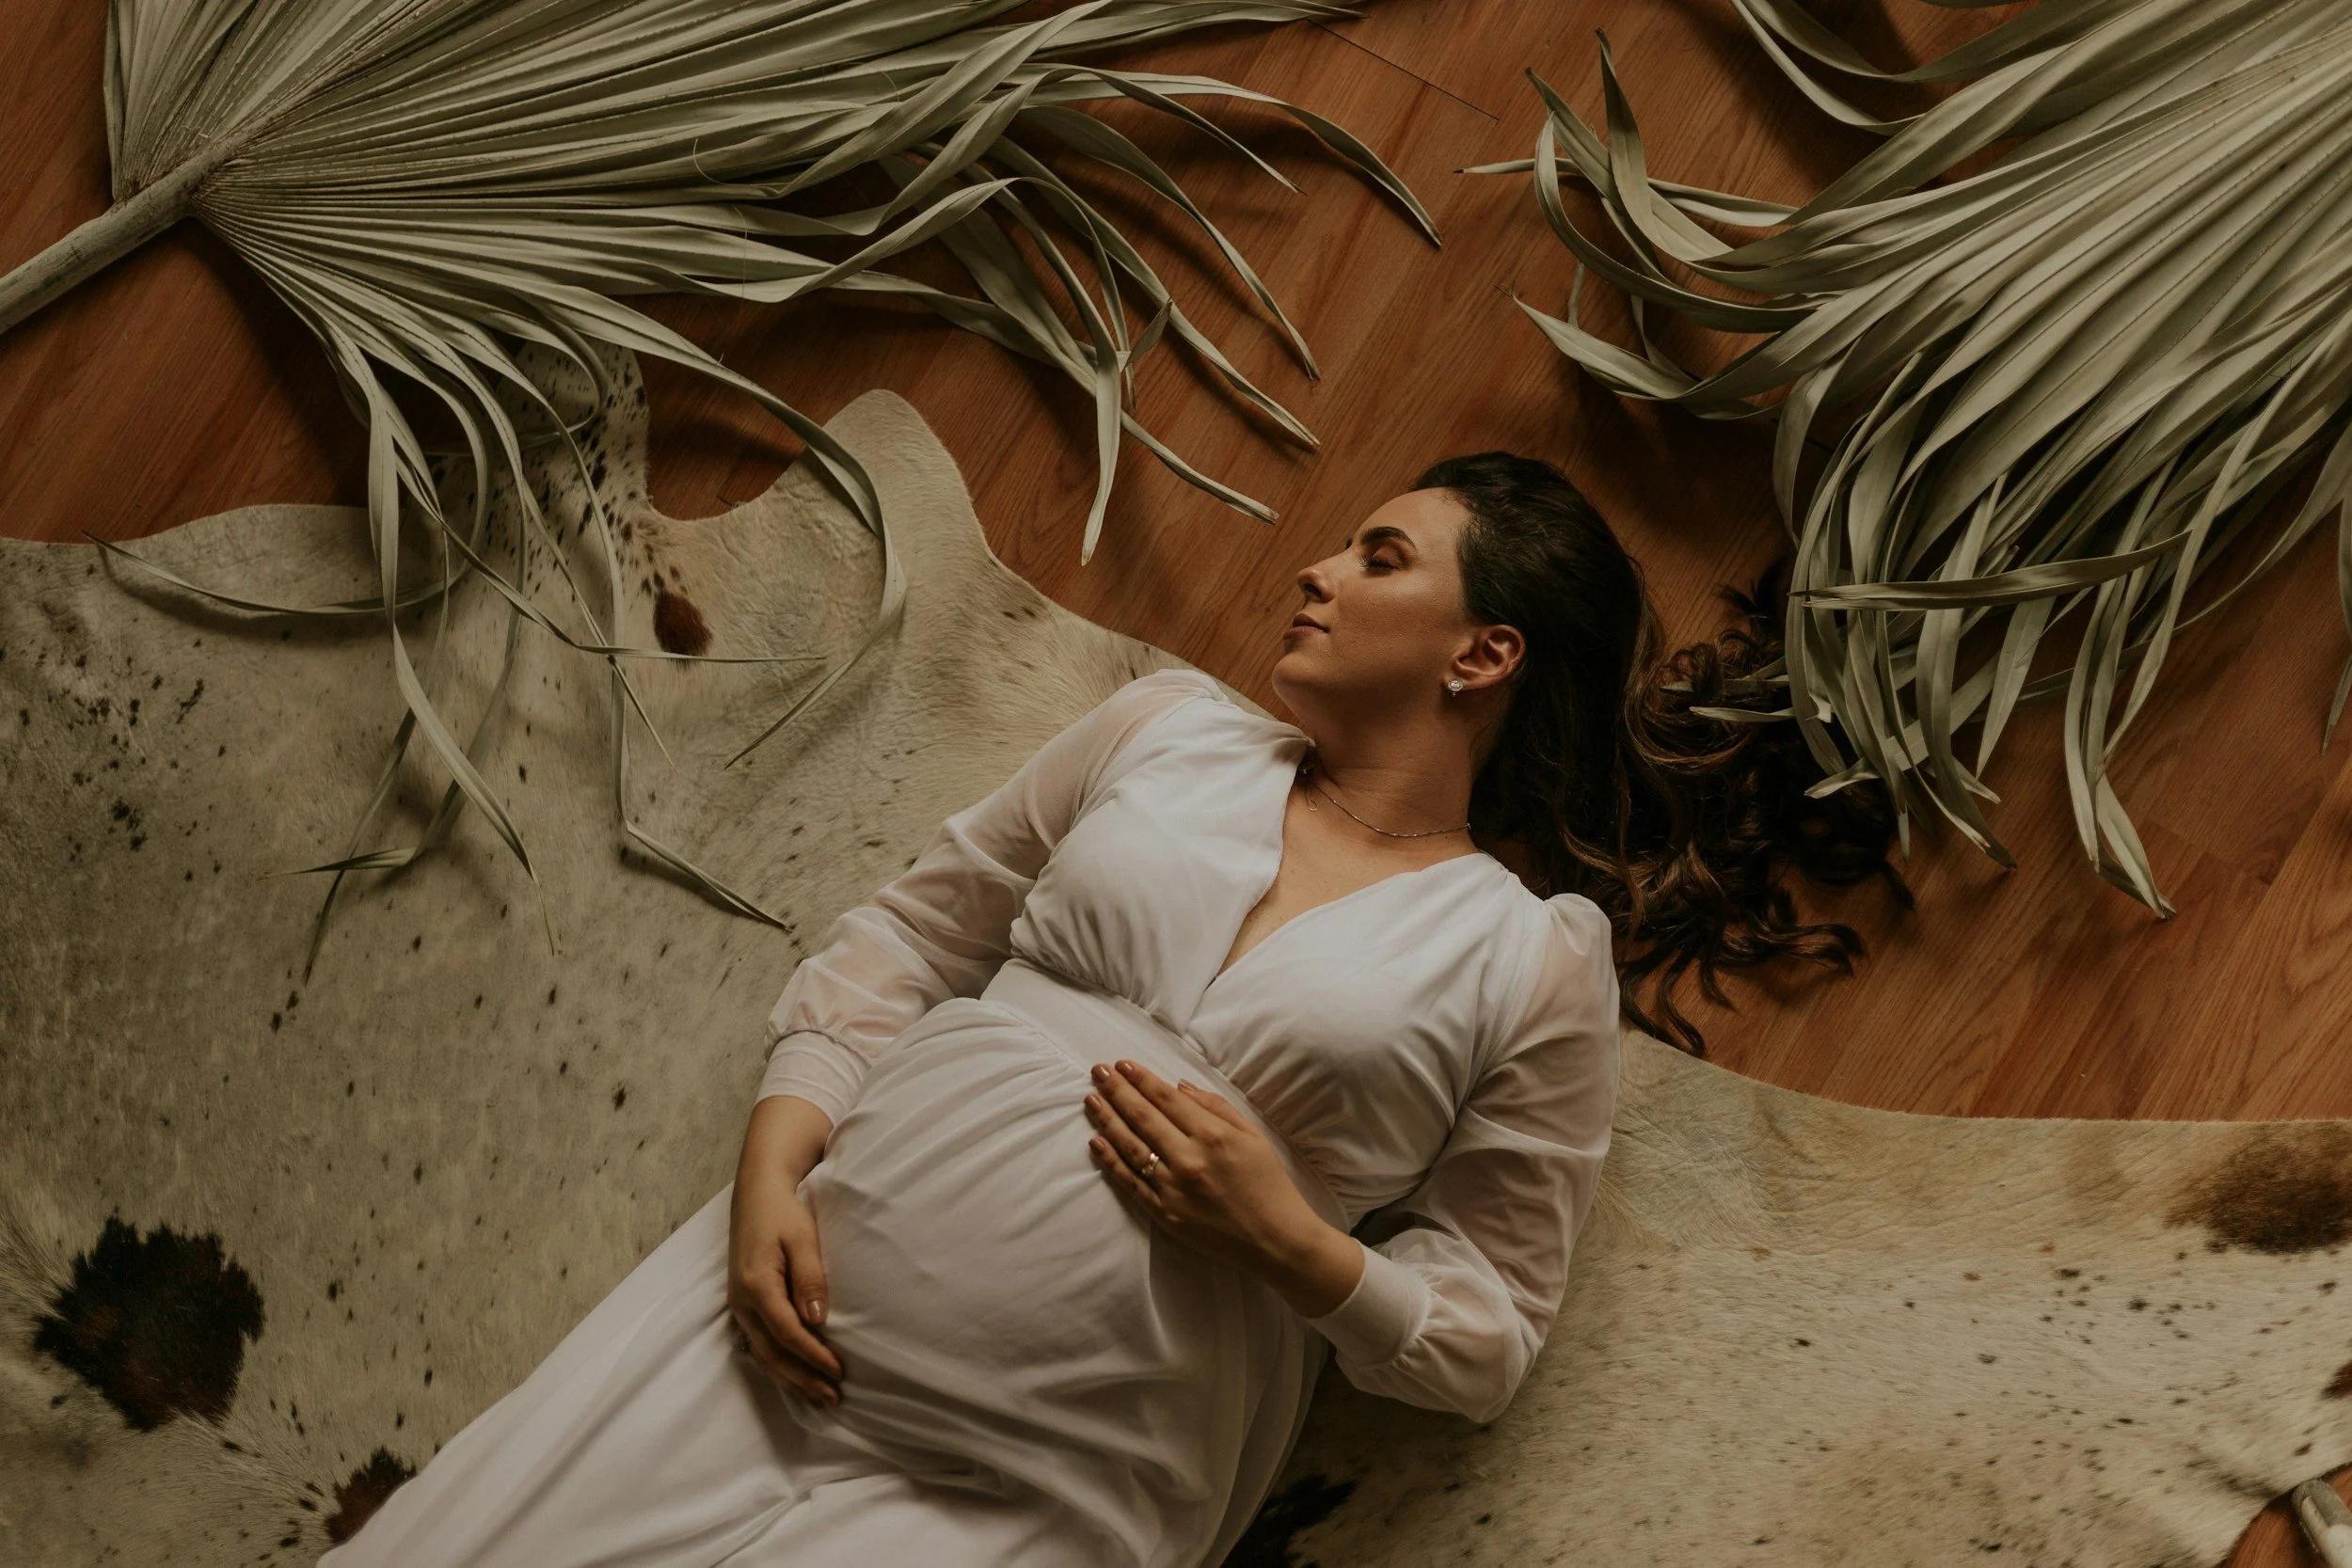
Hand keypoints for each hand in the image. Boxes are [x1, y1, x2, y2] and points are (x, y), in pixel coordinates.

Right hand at [728, 1097, 842, 1407]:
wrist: (758, 1190)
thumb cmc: (784, 1210)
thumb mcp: (802, 1237)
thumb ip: (810, 1278)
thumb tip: (818, 1319)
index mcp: (756, 1285)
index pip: (788, 1333)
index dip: (813, 1356)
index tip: (839, 1371)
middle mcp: (742, 1301)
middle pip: (772, 1354)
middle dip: (802, 1379)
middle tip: (833, 1398)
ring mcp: (739, 1305)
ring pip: (763, 1354)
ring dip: (791, 1378)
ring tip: (819, 1397)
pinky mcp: (743, 1304)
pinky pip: (759, 1344)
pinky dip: (778, 1364)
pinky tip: (796, 1376)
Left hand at [1085, 1060, 1363, 1317]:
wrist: (1275, 1239)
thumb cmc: (1268, 1183)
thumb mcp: (1252, 1135)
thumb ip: (1216, 1107)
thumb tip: (1179, 1087)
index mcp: (1212, 1135)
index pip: (1166, 1099)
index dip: (1141, 1079)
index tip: (1121, 1064)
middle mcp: (1187, 1158)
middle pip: (1142, 1117)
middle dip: (1117, 1091)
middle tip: (1097, 1071)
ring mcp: (1171, 1188)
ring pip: (1129, 1146)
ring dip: (1106, 1120)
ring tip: (1091, 1100)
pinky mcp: (1163, 1213)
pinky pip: (1129, 1182)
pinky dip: (1110, 1161)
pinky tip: (1096, 1142)